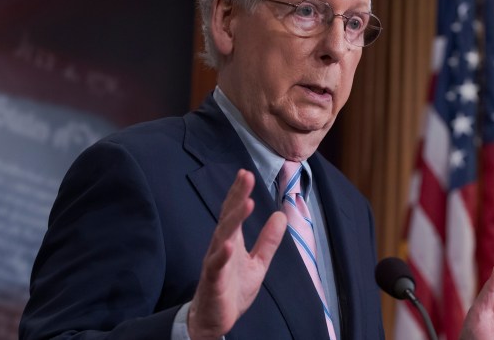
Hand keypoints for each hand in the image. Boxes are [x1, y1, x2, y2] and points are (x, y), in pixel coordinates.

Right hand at [188, 169, 286, 338]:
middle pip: (228, 217)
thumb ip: (268, 240)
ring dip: (234, 220)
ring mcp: (215, 264)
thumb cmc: (233, 289)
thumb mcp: (258, 263)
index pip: (234, 212)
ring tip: (246, 202)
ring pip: (222, 237)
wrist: (215, 320)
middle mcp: (220, 247)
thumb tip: (280, 215)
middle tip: (246, 176)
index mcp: (231, 241)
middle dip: (237, 197)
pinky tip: (229, 244)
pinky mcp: (212, 282)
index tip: (246, 173)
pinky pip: (215, 267)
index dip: (239, 193)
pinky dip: (221, 255)